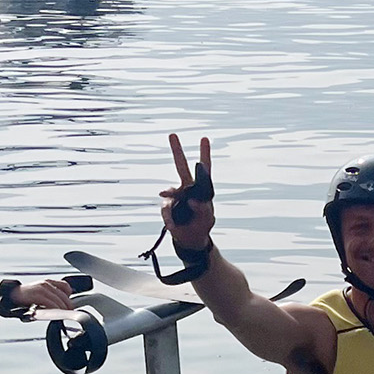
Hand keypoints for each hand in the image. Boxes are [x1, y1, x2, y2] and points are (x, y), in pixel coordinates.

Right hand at [15, 277, 77, 311]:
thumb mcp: (40, 294)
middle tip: (68, 314)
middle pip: (64, 296)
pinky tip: (54, 314)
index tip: (69, 305)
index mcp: (48, 282)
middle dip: (68, 307)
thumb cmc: (25, 298)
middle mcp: (46, 284)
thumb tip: (62, 306)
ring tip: (62, 316)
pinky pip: (50, 303)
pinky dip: (54, 310)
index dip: (70, 297)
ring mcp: (41, 289)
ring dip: (62, 310)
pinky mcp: (36, 295)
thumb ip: (50, 297)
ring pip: (59, 300)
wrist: (9, 296)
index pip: (66, 287)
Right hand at [159, 134, 215, 248]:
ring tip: (176, 215)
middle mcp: (187, 188)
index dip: (204, 154)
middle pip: (181, 167)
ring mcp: (176, 196)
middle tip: (172, 134)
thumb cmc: (202, 224)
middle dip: (177, 151)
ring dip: (171, 197)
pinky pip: (166, 210)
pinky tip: (173, 225)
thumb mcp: (207, 218)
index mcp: (201, 188)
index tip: (204, 138)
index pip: (204, 169)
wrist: (190, 239)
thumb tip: (191, 201)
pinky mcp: (167, 207)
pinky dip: (169, 218)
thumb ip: (202, 209)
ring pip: (170, 191)